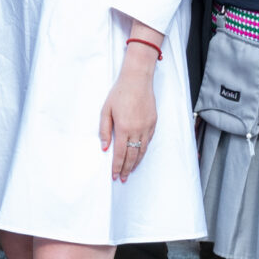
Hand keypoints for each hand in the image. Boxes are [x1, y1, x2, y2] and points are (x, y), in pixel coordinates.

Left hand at [99, 50, 158, 182]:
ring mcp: (147, 127)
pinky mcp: (153, 123)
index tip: (114, 176)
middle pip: (133, 156)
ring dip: (136, 162)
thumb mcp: (106, 110)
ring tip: (131, 171)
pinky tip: (139, 154)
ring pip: (142, 150)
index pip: (120, 154)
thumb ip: (104, 130)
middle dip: (127, 169)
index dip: (117, 167)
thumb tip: (105, 148)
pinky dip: (143, 150)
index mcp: (123, 128)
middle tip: (123, 178)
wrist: (137, 80)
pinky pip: (148, 141)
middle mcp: (137, 130)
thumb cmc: (120, 93)